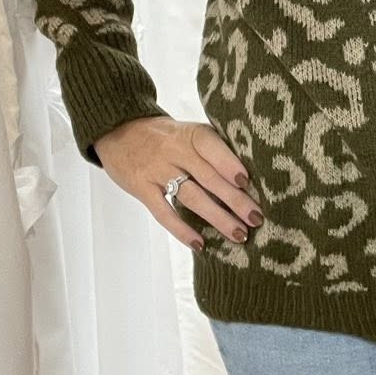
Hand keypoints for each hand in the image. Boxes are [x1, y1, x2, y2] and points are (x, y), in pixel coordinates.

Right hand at [94, 116, 261, 252]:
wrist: (118, 130)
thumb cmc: (165, 135)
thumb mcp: (188, 131)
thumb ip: (213, 148)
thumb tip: (250, 175)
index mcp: (191, 134)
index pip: (212, 148)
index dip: (229, 164)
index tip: (247, 182)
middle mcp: (175, 151)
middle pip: (209, 177)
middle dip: (235, 200)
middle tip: (256, 218)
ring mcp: (157, 171)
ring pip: (191, 197)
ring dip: (218, 218)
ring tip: (239, 235)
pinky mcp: (142, 189)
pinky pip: (164, 213)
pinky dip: (182, 230)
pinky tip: (200, 244)